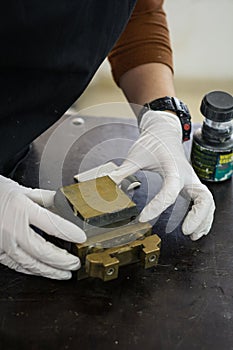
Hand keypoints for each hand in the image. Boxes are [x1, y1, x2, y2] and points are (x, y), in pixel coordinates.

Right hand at [0, 176, 85, 278]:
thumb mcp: (22, 190)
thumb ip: (45, 198)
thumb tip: (65, 205)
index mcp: (20, 208)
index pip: (51, 224)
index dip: (69, 233)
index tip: (81, 238)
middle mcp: (11, 227)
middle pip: (42, 250)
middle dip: (62, 260)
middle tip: (75, 263)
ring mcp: (2, 243)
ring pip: (30, 263)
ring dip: (50, 271)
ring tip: (65, 273)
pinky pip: (17, 266)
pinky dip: (33, 270)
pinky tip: (44, 271)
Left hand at [110, 111, 214, 239]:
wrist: (164, 132)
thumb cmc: (152, 143)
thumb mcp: (135, 156)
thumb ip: (121, 173)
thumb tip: (105, 186)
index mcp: (173, 168)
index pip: (170, 190)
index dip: (157, 206)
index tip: (142, 218)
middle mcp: (186, 176)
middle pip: (203, 197)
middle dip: (197, 216)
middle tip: (185, 231)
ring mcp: (191, 181)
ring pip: (207, 202)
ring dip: (203, 220)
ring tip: (193, 236)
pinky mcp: (191, 185)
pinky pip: (204, 202)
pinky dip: (203, 216)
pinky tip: (197, 229)